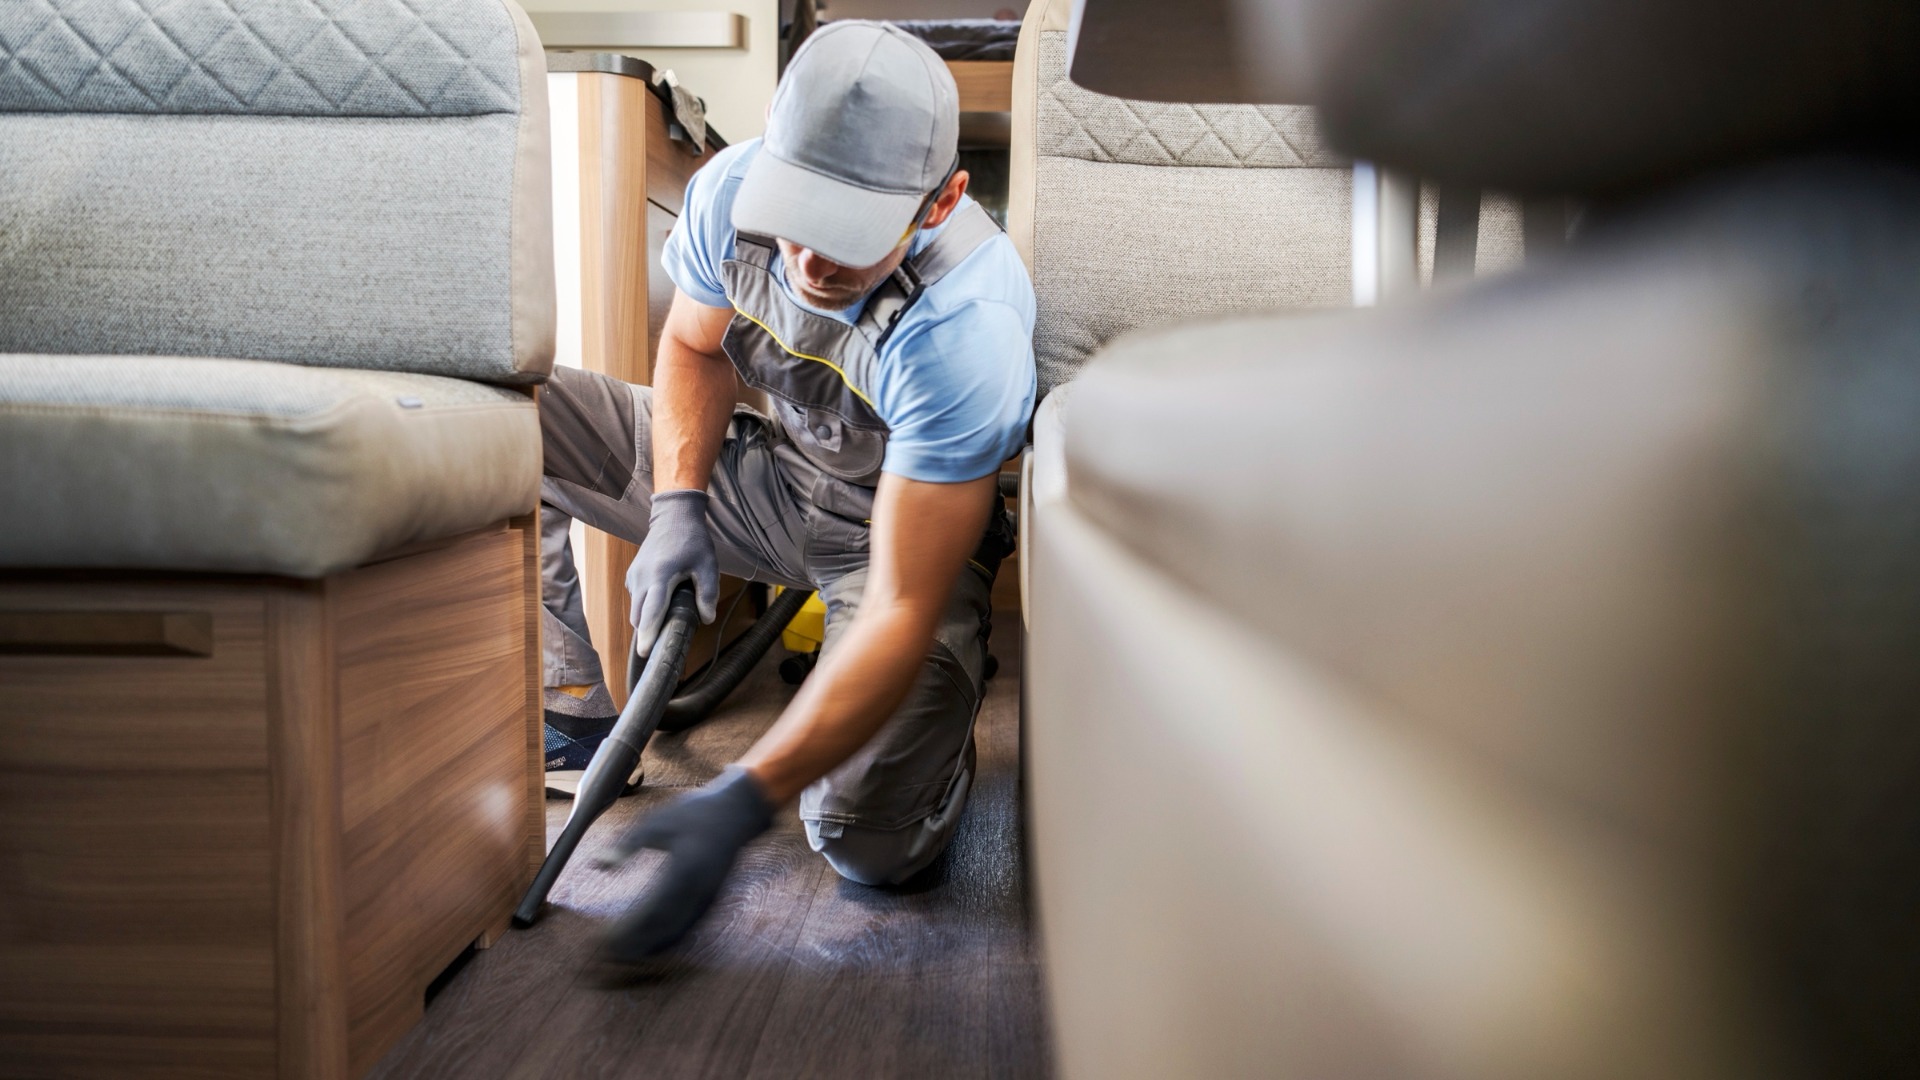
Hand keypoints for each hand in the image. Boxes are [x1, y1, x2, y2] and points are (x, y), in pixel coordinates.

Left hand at [593, 765, 773, 963]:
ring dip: (651, 948)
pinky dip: (669, 940)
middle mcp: (699, 890)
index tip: (604, 940)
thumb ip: (626, 844)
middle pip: (664, 930)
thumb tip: (597, 864)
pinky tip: (652, 943)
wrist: (739, 811)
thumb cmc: (695, 812)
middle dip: (635, 946)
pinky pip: (689, 927)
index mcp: (684, 871)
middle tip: (607, 955)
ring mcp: (709, 898)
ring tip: (625, 955)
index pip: (651, 912)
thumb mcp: (656, 821)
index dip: (627, 931)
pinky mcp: (712, 899)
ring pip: (678, 933)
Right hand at [627, 489, 718, 654]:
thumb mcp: (707, 565)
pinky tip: (663, 602)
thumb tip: (706, 618)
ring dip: (647, 619)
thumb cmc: (692, 540)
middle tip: (663, 643)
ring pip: (636, 609)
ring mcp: (634, 575)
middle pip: (639, 616)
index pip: (651, 611)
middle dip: (648, 632)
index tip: (646, 652)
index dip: (649, 634)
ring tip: (667, 620)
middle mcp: (642, 577)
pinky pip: (636, 599)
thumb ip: (708, 593)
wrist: (674, 517)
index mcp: (660, 576)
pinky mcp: (633, 574)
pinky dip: (646, 607)